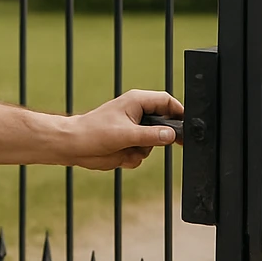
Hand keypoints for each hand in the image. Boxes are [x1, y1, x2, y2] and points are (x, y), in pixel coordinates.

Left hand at [65, 89, 183, 170]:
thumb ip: (151, 135)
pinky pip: (141, 154)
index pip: (166, 102)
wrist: (74, 147)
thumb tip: (172, 135)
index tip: (187, 127)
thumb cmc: (94, 133)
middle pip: (164, 124)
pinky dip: (133, 158)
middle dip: (161, 138)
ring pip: (153, 143)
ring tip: (126, 149)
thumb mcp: (125, 134)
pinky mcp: (128, 145)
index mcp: (137, 101)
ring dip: (143, 150)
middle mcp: (137, 114)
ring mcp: (133, 130)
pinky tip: (120, 155)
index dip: (179, 112)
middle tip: (170, 144)